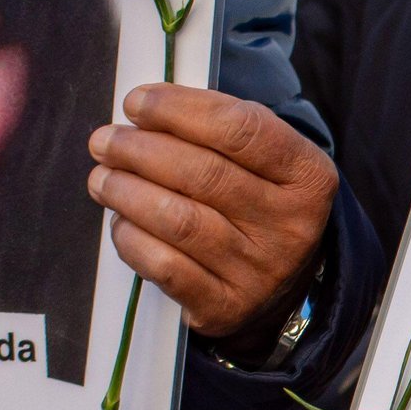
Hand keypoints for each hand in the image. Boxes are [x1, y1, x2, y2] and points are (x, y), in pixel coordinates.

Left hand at [87, 85, 337, 338]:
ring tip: (102, 177)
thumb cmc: (259, 205)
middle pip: (204, 174)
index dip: (179, 109)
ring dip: (127, 192)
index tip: (137, 102)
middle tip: (105, 141)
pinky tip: (121, 221)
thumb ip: (217, 131)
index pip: (241, 128)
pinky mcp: (225, 307)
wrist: (283, 288)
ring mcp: (260, 271)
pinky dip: (132, 239)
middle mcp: (291, 224)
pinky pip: (166, 267)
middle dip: (140, 150)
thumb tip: (144, 111)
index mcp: (308, 175)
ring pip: (179, 221)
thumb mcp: (265, 162)